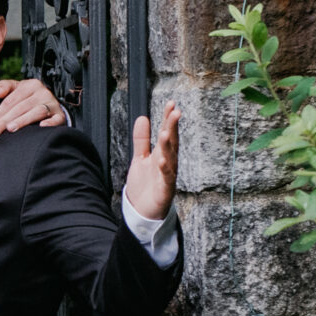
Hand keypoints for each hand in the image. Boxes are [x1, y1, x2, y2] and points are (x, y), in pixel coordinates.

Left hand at [0, 76, 67, 134]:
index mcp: (30, 85)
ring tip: (11, 128)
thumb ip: (4, 86)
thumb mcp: (16, 88)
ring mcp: (52, 104)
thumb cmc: (29, 98)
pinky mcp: (60, 115)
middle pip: (20, 107)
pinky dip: (50, 123)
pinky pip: (56, 119)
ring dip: (23, 120)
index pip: (10, 100)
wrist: (51, 104)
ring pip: (36, 111)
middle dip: (5, 120)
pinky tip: (41, 127)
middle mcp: (42, 93)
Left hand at [124, 101, 181, 220]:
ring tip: (165, 132)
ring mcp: (167, 177)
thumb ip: (142, 139)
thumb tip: (143, 117)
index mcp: (162, 154)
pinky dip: (165, 169)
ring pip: (170, 158)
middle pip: (171, 143)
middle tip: (175, 111)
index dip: (168, 119)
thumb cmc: (145, 185)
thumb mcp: (140, 158)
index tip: (171, 103)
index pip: (167, 133)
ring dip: (168, 146)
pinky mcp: (164, 190)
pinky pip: (166, 179)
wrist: (143, 211)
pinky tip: (162, 160)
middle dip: (173, 128)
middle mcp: (168, 163)